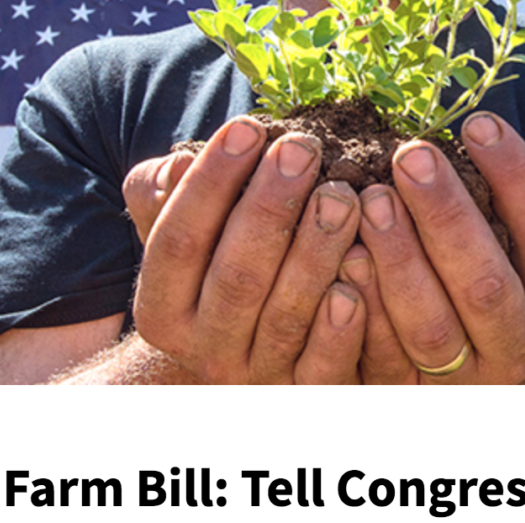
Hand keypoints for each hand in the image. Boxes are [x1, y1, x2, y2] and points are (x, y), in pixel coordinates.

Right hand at [123, 117, 365, 383]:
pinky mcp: (308, 393)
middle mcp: (204, 350)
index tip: (247, 127)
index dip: (211, 182)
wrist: (245, 358)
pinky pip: (326, 363)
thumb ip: (165, 199)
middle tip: (303, 148)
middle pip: (235, 276)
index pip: (177, 240)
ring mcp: (258, 377)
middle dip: (269, 206)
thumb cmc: (217, 271)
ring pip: (286, 315)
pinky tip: (361, 265)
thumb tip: (178, 165)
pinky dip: (344, 321)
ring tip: (343, 194)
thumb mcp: (181, 236)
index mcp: (162, 310)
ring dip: (315, 251)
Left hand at [344, 111, 524, 383]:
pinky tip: (346, 255)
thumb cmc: (510, 280)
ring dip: (399, 259)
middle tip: (410, 156)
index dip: (517, 177)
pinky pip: (386, 357)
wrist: (493, 370)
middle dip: (446, 215)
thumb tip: (485, 134)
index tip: (477, 123)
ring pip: (431, 326)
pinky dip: (365, 306)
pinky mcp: (418, 394)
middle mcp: (522, 348)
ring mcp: (469, 379)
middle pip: (486, 284)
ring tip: (371, 199)